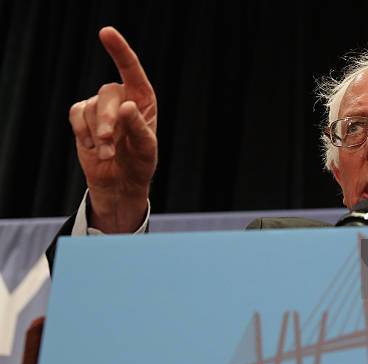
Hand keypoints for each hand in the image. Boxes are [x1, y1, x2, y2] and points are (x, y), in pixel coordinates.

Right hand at [69, 27, 156, 232]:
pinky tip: (93, 147)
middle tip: (109, 142)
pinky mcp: (84, 117)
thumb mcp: (146, 149)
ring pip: (91, 106)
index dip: (119, 50)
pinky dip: (83, 132)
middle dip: (107, 119)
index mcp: (143, 100)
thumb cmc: (139, 164)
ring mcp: (101, 107)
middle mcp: (122, 98)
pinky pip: (77, 114)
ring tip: (106, 154)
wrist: (120, 183)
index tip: (105, 32)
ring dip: (97, 132)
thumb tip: (126, 106)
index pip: (132, 70)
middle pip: (108, 93)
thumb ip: (138, 128)